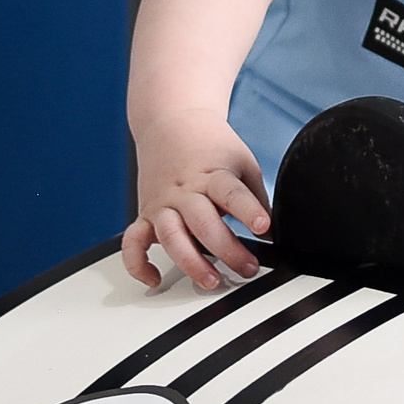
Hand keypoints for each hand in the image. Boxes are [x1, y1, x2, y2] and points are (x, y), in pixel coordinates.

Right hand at [123, 112, 270, 290]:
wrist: (171, 123)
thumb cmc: (211, 146)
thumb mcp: (242, 163)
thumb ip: (255, 197)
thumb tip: (271, 233)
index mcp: (212, 175)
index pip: (230, 193)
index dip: (247, 210)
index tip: (264, 226)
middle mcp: (184, 191)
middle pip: (202, 223)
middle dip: (226, 249)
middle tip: (248, 268)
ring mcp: (162, 204)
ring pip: (170, 237)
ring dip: (190, 262)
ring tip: (211, 280)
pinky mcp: (145, 214)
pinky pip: (132, 242)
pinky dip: (137, 263)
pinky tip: (155, 279)